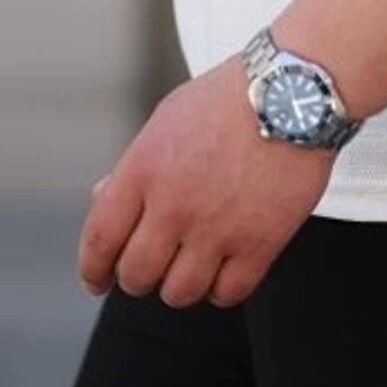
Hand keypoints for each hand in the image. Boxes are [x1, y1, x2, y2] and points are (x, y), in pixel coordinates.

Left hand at [76, 53, 335, 309]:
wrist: (293, 91)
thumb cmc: (229, 99)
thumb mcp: (166, 120)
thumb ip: (134, 166)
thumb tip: (102, 200)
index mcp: (144, 170)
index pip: (100, 241)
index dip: (93, 269)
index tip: (98, 280)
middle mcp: (175, 205)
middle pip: (137, 276)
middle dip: (139, 277)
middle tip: (154, 266)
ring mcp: (217, 228)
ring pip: (180, 293)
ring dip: (181, 285)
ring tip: (193, 265)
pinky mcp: (260, 243)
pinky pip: (228, 294)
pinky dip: (223, 288)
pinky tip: (226, 268)